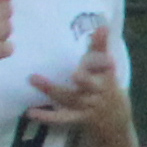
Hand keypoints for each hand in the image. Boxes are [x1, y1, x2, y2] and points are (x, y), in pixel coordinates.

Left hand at [25, 21, 128, 142]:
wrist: (115, 121)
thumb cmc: (107, 87)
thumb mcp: (108, 69)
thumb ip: (101, 47)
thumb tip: (102, 25)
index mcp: (107, 77)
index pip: (105, 66)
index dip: (102, 59)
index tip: (100, 40)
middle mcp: (99, 92)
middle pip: (89, 84)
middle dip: (85, 79)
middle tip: (75, 74)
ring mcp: (88, 107)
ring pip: (70, 98)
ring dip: (52, 90)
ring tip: (33, 79)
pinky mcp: (78, 118)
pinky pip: (62, 118)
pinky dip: (47, 117)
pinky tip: (31, 112)